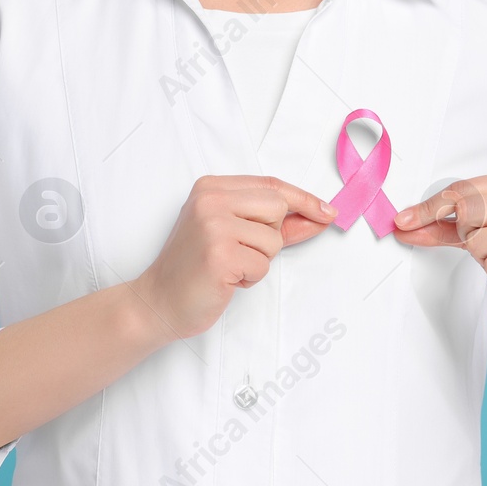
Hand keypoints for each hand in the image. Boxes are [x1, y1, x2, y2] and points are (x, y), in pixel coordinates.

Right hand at [135, 175, 336, 339]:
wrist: (159, 300)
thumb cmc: (196, 267)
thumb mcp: (233, 233)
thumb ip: (275, 223)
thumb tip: (318, 215)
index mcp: (211, 187)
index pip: (271, 185)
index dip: (303, 199)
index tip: (327, 212)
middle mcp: (210, 200)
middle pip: (278, 207)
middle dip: (271, 236)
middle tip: (242, 251)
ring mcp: (213, 225)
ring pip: (273, 239)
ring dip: (259, 261)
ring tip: (230, 266)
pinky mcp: (220, 254)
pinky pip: (262, 265)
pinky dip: (250, 278)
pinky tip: (226, 279)